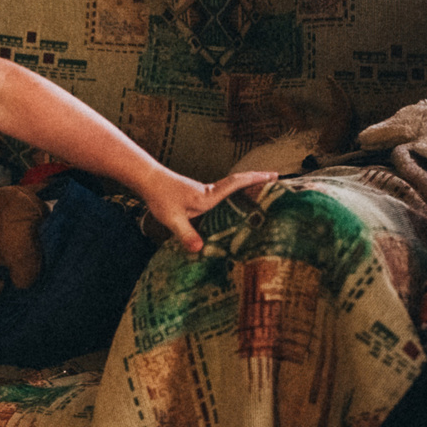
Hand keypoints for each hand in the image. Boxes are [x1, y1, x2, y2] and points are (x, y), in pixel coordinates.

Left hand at [140, 169, 276, 254]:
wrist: (149, 181)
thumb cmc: (161, 197)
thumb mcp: (172, 218)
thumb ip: (185, 233)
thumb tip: (199, 250)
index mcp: (209, 195)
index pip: (236, 184)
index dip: (255, 180)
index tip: (273, 176)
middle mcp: (211, 192)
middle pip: (239, 183)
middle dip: (258, 181)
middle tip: (277, 181)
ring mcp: (206, 193)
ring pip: (232, 188)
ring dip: (248, 187)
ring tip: (264, 194)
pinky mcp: (200, 196)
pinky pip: (223, 195)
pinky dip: (234, 196)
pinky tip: (235, 206)